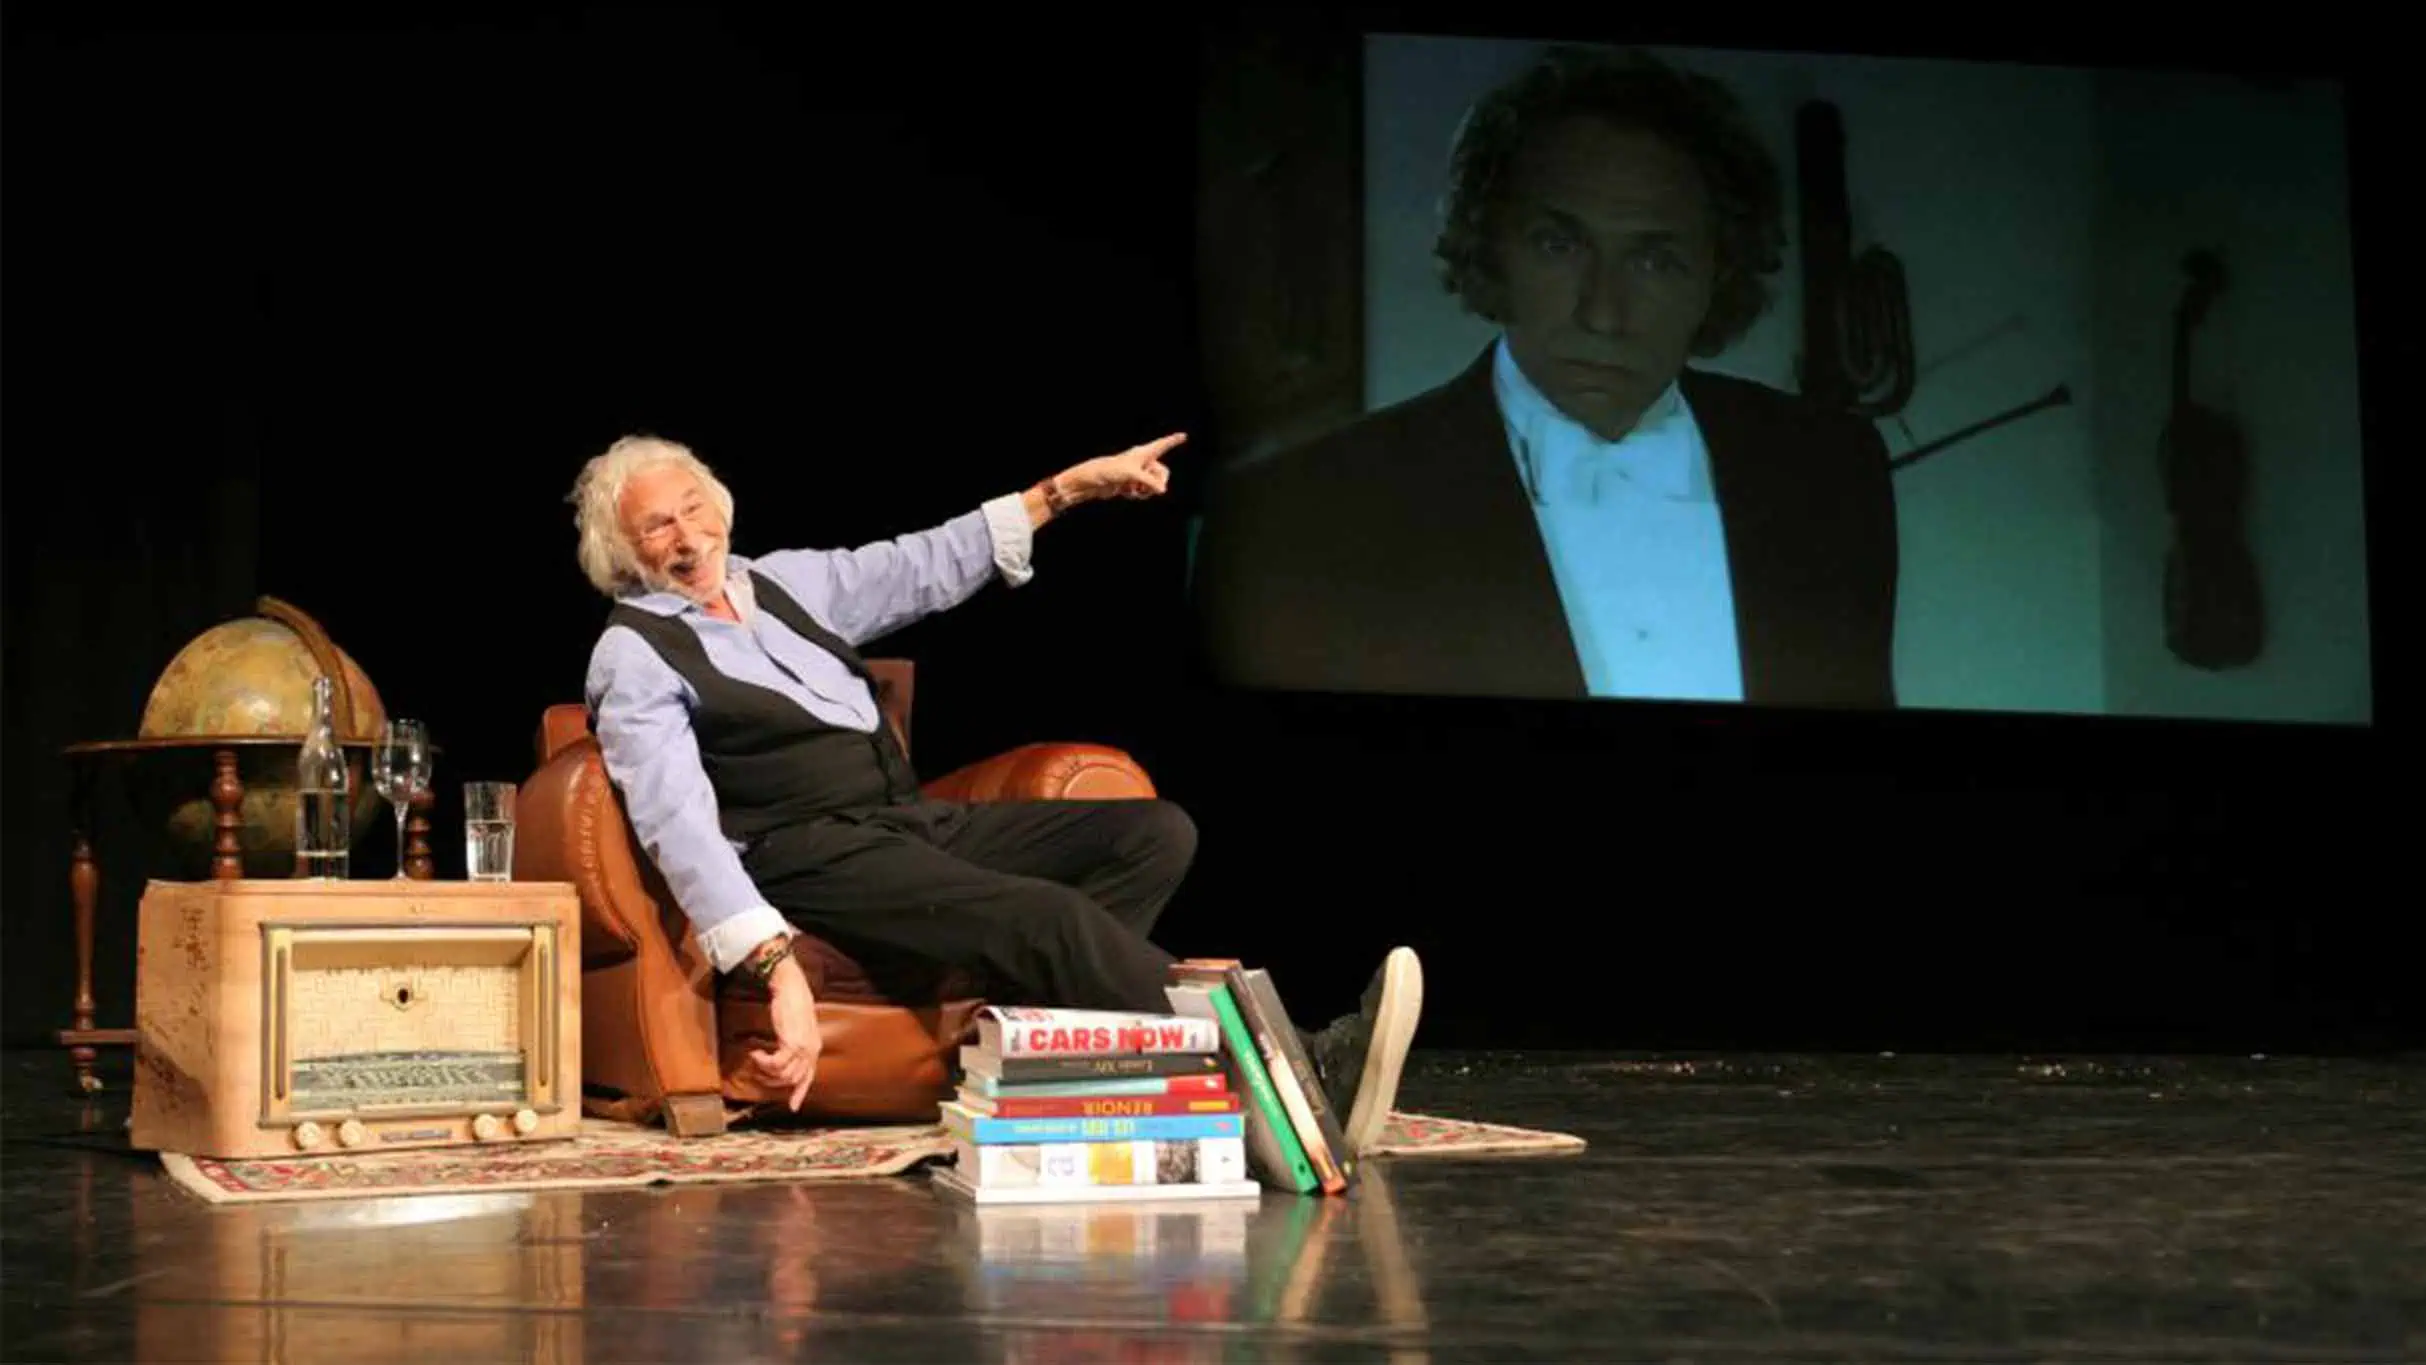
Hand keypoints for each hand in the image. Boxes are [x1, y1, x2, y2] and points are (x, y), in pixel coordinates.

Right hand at [749, 954, 821, 1110]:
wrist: (792, 988)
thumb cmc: (793, 1004)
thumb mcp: (798, 1027)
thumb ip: (796, 1042)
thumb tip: (787, 1053)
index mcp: (814, 1048)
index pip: (809, 1076)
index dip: (800, 1092)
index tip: (793, 1107)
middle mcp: (811, 1051)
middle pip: (793, 1079)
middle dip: (773, 1081)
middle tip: (758, 1073)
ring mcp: (803, 1048)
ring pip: (783, 1075)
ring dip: (766, 1070)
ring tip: (756, 1059)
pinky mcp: (792, 1043)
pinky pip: (776, 1064)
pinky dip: (763, 1062)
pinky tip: (756, 1053)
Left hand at [1057, 431, 1184, 503]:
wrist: (1094, 481)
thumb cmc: (1112, 470)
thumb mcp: (1133, 475)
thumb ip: (1150, 482)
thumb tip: (1162, 491)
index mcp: (1143, 453)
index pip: (1162, 445)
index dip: (1173, 441)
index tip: (1184, 435)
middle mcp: (1142, 462)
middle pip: (1163, 472)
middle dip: (1159, 482)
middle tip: (1153, 489)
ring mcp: (1138, 473)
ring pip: (1154, 484)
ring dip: (1148, 491)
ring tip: (1136, 490)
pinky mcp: (1132, 484)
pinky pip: (1145, 492)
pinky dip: (1139, 494)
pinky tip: (1128, 492)